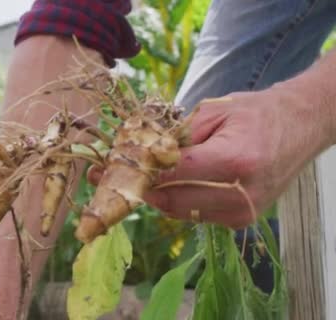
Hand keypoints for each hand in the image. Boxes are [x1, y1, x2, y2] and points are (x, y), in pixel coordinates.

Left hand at [88, 88, 329, 227]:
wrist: (299, 127)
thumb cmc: (254, 114)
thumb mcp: (212, 112)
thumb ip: (176, 137)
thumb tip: (138, 154)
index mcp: (236, 160)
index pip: (173, 174)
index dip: (138, 171)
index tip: (110, 165)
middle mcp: (240, 194)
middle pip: (171, 200)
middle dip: (137, 187)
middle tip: (106, 175)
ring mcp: (242, 213)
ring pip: (178, 210)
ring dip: (152, 195)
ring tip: (127, 177)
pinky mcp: (239, 221)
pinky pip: (193, 213)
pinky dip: (173, 199)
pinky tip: (161, 183)